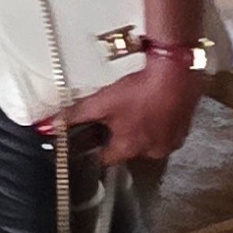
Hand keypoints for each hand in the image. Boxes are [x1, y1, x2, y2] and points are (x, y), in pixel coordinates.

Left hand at [56, 55, 205, 166]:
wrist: (175, 73)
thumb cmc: (137, 91)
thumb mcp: (102, 102)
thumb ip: (75, 115)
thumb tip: (47, 125)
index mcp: (130, 149)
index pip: (107, 159)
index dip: (97, 148)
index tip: (92, 139)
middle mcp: (153, 152)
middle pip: (130, 148)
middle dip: (122, 135)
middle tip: (117, 116)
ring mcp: (172, 142)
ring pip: (150, 140)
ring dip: (143, 129)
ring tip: (138, 108)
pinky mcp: (185, 128)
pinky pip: (167, 130)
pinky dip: (160, 122)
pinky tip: (156, 105)